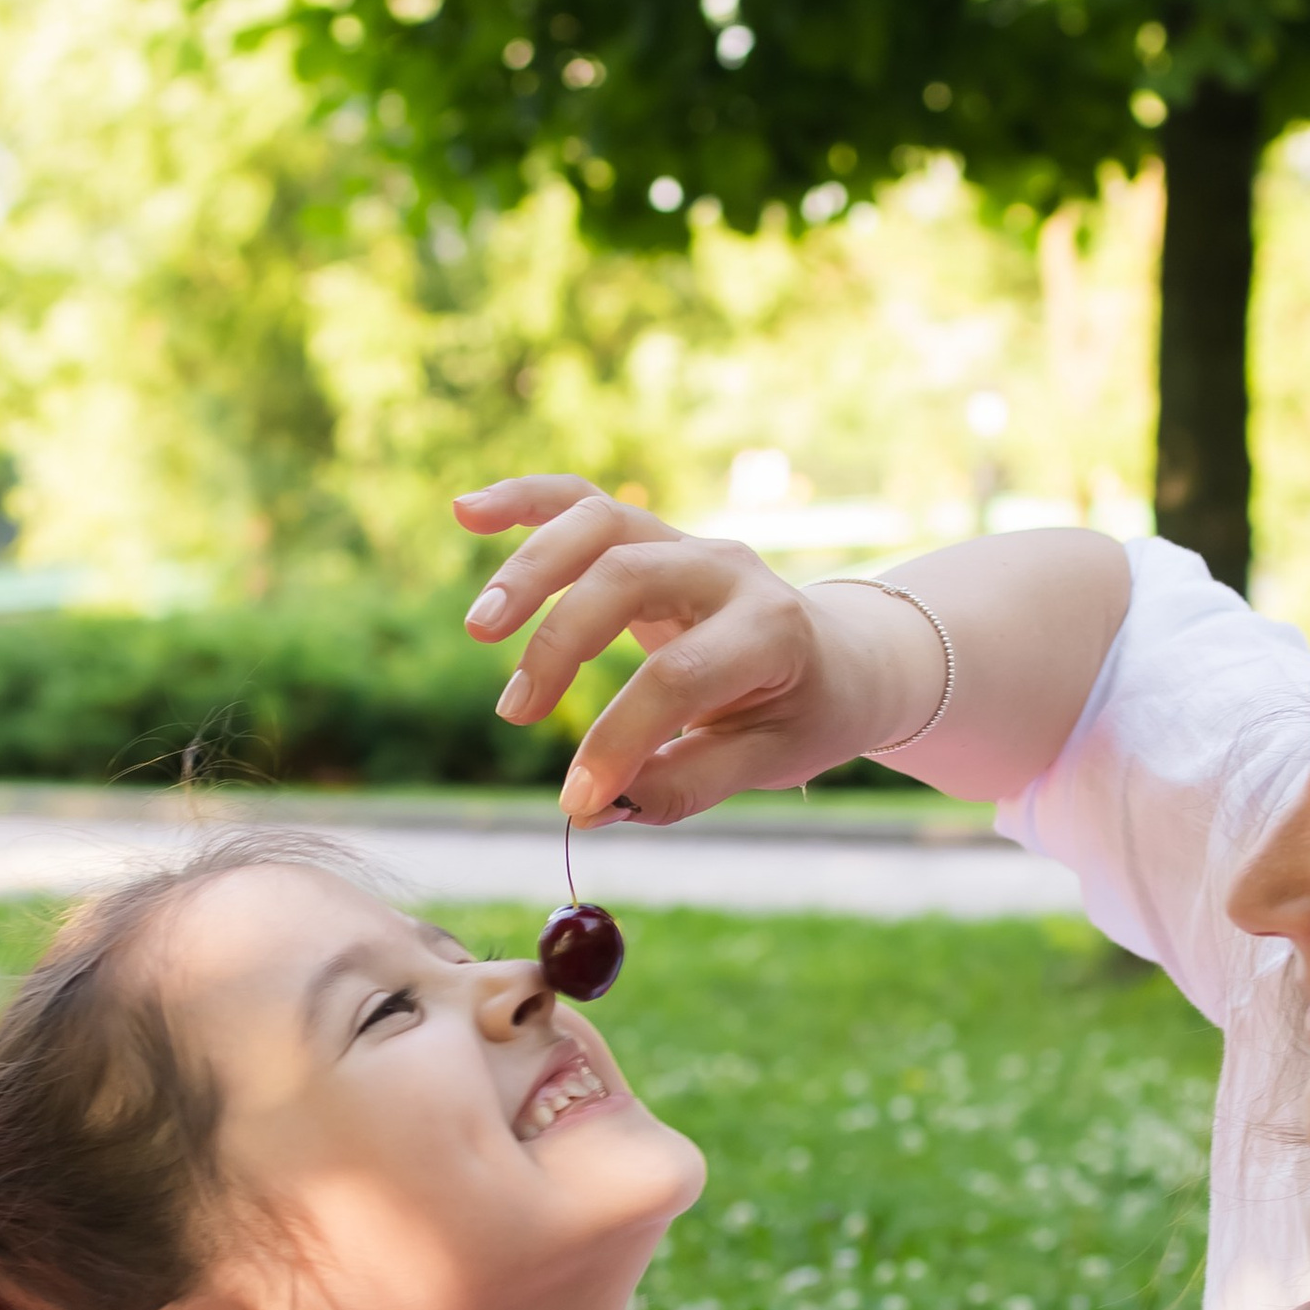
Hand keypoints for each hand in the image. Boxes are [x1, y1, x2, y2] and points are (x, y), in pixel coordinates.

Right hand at [454, 476, 913, 824]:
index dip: (619, 740)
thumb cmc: (804, 715)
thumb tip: (596, 809)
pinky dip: (525, 500)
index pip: (677, 677)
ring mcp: (687, 544)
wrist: (842, 658)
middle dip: (561, 644)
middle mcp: (728, 571)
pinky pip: (583, 502)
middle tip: (516, 714)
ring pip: (600, 525)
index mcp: (770, 630)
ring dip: (532, 570)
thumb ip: (687, 784)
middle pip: (627, 578)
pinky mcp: (652, 538)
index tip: (577, 799)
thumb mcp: (768, 761)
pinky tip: (466, 512)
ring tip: (480, 628)